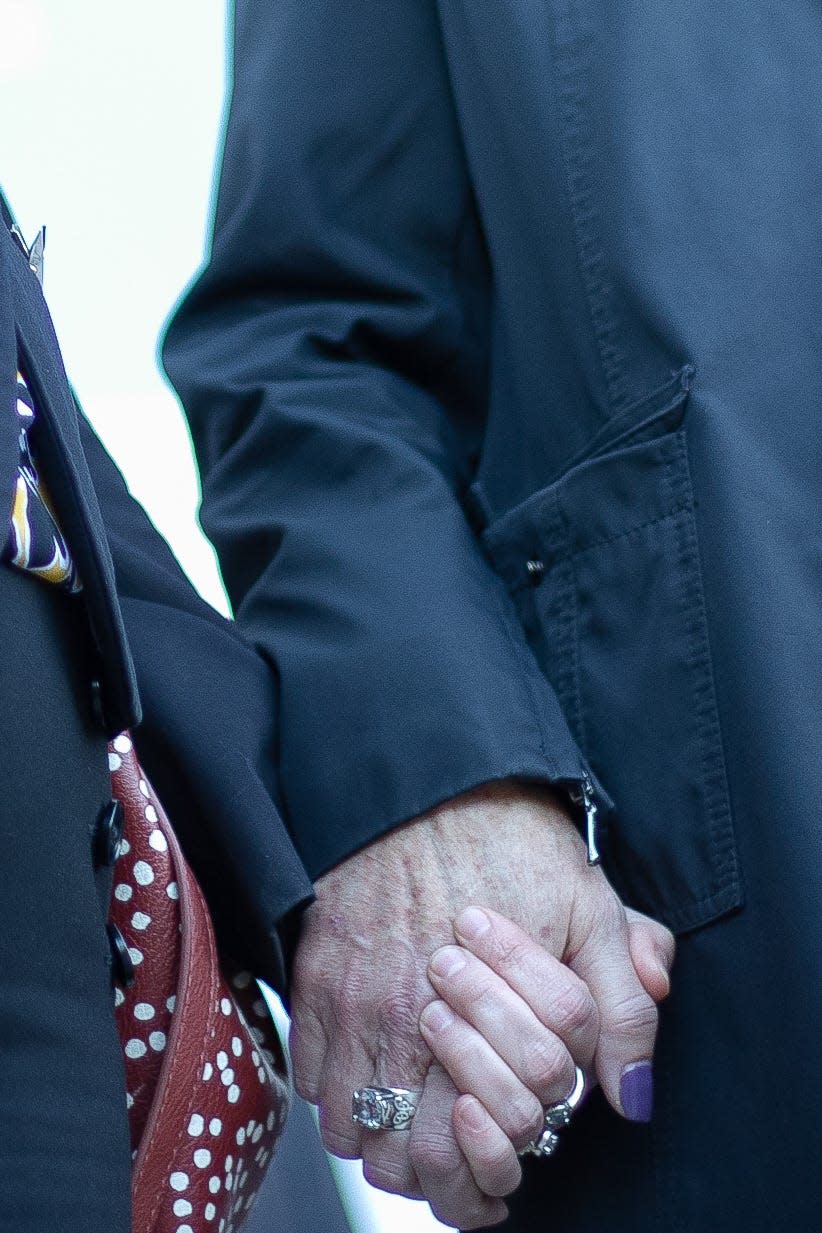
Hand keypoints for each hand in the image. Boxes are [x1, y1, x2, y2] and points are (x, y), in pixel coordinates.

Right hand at [289, 781, 670, 1227]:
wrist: (429, 780)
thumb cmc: (513, 842)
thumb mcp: (594, 912)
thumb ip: (623, 1008)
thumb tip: (631, 1097)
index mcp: (499, 1006)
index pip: (504, 1128)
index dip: (518, 1139)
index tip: (516, 1128)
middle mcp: (419, 1017)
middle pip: (421, 1156)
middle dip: (448, 1169)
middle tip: (459, 1146)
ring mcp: (359, 1004)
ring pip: (359, 1134)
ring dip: (388, 1141)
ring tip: (412, 1119)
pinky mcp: (315, 984)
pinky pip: (314, 1087)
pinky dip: (340, 1101)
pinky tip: (371, 1074)